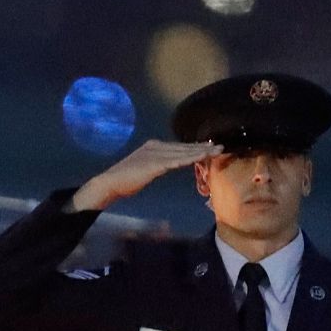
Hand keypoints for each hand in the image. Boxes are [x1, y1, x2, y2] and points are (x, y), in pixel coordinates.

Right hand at [72, 139, 222, 210]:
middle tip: (220, 146)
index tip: (209, 147)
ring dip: (201, 151)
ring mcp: (155, 154)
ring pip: (183, 152)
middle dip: (202, 147)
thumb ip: (157, 165)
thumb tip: (168, 166)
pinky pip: (177, 160)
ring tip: (217, 151)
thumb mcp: (144, 169)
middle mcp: (155, 146)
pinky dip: (191, 158)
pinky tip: (202, 157)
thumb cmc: (124, 180)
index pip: (178, 146)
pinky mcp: (155, 163)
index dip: (194, 147)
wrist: (110, 183)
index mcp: (152, 146)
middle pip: (183, 147)